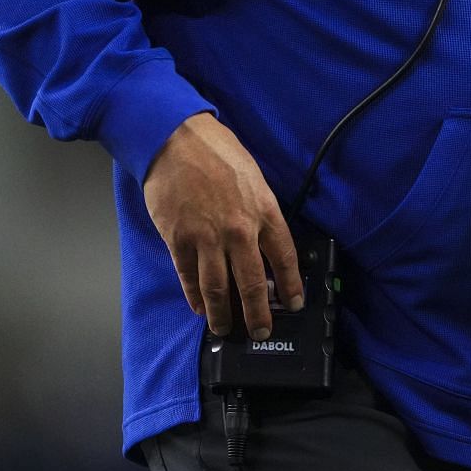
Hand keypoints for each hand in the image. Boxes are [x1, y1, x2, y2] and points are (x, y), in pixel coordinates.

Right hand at [142, 113, 304, 340]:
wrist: (176, 139)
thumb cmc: (217, 152)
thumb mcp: (254, 178)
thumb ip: (260, 212)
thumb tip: (265, 244)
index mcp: (264, 212)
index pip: (285, 258)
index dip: (291, 286)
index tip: (294, 303)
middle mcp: (239, 231)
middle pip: (252, 284)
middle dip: (259, 314)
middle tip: (261, 330)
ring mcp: (208, 239)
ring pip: (219, 289)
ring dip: (223, 315)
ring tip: (226, 329)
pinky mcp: (179, 241)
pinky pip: (189, 278)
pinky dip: (195, 297)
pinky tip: (200, 308)